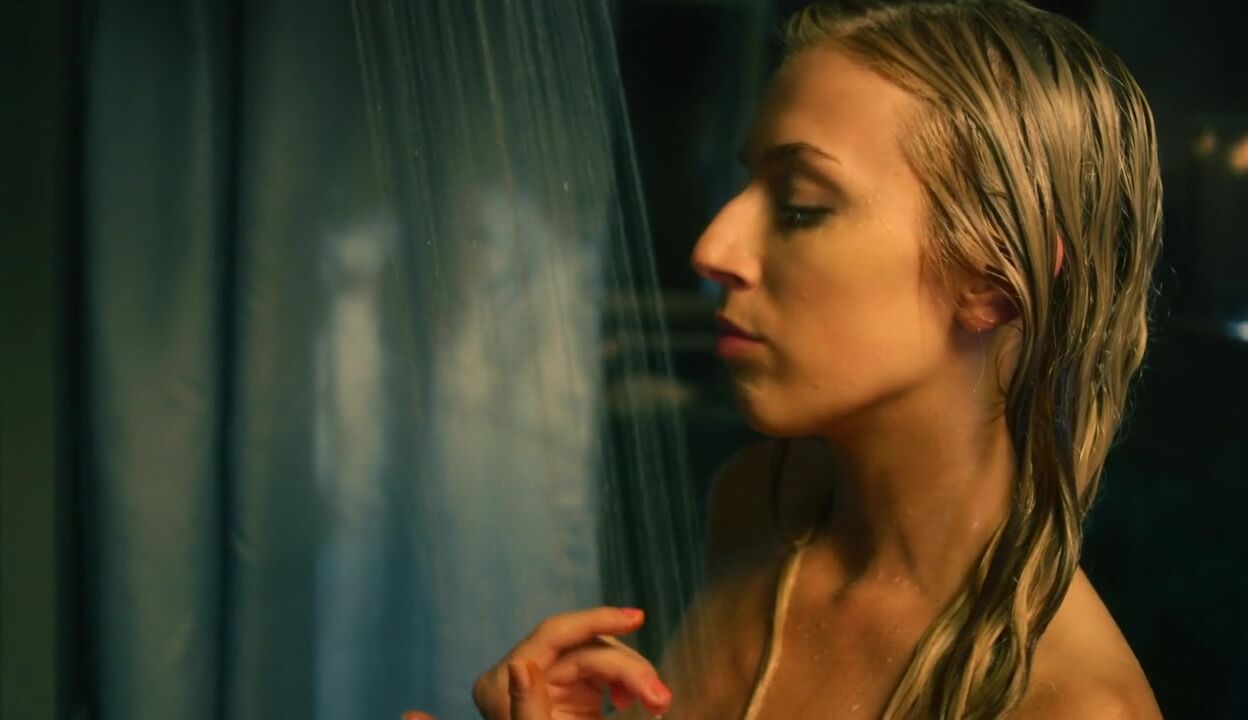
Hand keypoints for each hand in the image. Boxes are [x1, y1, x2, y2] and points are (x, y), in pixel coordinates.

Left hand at [471, 606, 672, 718]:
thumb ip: (528, 706)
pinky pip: (604, 675)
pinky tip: (638, 702)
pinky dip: (626, 685)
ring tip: (658, 702)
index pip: (554, 634)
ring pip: (602, 658)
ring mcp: (548, 681)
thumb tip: (521, 665)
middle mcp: (521, 673)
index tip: (635, 619)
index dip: (595, 620)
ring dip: (634, 677)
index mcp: (501, 683)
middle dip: (628, 668)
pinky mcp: (571, 692)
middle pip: (586, 649)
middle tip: (661, 697)